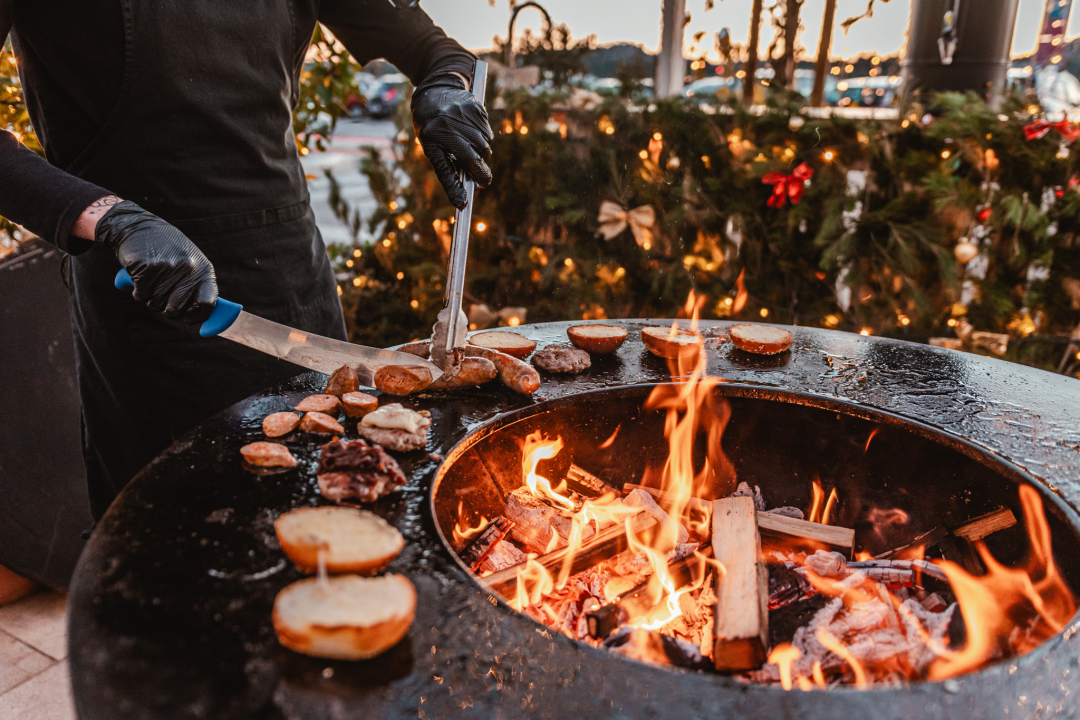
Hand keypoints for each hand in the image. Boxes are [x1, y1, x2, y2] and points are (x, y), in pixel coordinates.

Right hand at [94, 200, 217, 323]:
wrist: (137, 226)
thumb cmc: (166, 249)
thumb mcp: (190, 261)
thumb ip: (196, 285)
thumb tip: (202, 316)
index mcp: (204, 269)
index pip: (207, 303)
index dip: (196, 316)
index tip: (187, 318)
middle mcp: (189, 269)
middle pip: (176, 310)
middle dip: (166, 309)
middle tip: (161, 295)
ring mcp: (168, 268)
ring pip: (156, 304)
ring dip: (150, 298)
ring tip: (152, 279)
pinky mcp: (147, 269)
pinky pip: (140, 295)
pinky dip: (137, 291)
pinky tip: (140, 275)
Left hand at [411, 72, 493, 208]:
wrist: (434, 91)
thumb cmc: (430, 126)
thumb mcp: (432, 147)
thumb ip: (448, 171)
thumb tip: (464, 196)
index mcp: (435, 136)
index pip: (454, 165)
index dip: (463, 183)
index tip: (469, 198)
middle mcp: (449, 123)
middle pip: (478, 155)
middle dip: (480, 168)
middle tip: (478, 173)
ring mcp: (465, 113)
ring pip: (486, 144)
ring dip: (481, 152)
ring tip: (468, 145)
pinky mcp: (476, 107)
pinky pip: (488, 132)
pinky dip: (483, 137)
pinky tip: (471, 131)